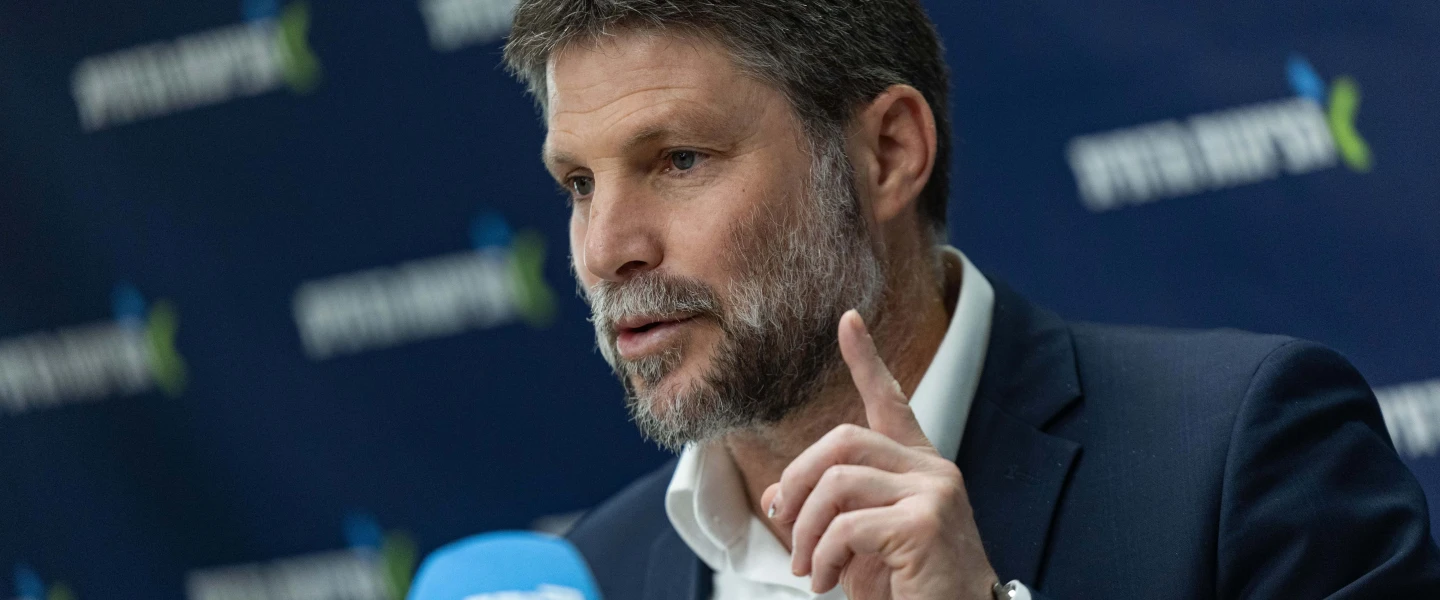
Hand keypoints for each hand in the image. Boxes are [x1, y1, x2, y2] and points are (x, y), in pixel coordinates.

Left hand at [760, 310, 997, 598]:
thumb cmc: (912, 589)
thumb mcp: (860, 543)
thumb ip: (829, 510)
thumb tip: (778, 494)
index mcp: (920, 468)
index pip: (892, 401)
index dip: (867, 359)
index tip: (848, 321)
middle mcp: (933, 470)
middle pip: (841, 440)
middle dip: (798, 481)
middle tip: (783, 526)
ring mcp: (933, 493)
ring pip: (837, 483)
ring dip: (805, 531)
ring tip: (805, 569)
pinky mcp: (925, 525)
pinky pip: (845, 526)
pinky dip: (822, 557)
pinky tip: (826, 583)